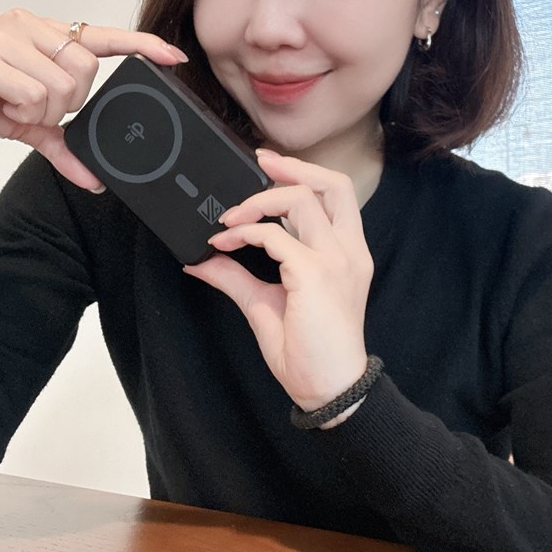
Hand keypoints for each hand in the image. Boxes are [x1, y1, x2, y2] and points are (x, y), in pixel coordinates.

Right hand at [0, 8, 187, 188]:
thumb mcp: (27, 125)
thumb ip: (63, 145)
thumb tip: (94, 180)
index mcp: (43, 33)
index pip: (102, 34)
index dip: (142, 45)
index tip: (174, 56)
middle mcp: (30, 26)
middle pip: (87, 68)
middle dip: (69, 103)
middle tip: (36, 108)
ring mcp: (9, 36)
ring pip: (64, 84)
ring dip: (43, 111)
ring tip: (14, 106)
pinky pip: (35, 93)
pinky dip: (24, 111)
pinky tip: (2, 105)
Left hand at [184, 150, 373, 412]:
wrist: (328, 388)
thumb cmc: (310, 352)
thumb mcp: (266, 304)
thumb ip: (237, 277)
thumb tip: (202, 260)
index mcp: (347, 254)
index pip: (338, 194)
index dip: (304, 172)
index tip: (268, 165)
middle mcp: (348, 251)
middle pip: (332, 184)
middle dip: (292, 167)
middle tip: (257, 163)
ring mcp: (335, 260)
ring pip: (300, 199)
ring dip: (257, 201)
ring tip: (228, 219)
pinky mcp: (315, 274)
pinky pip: (273, 236)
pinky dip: (244, 234)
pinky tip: (224, 244)